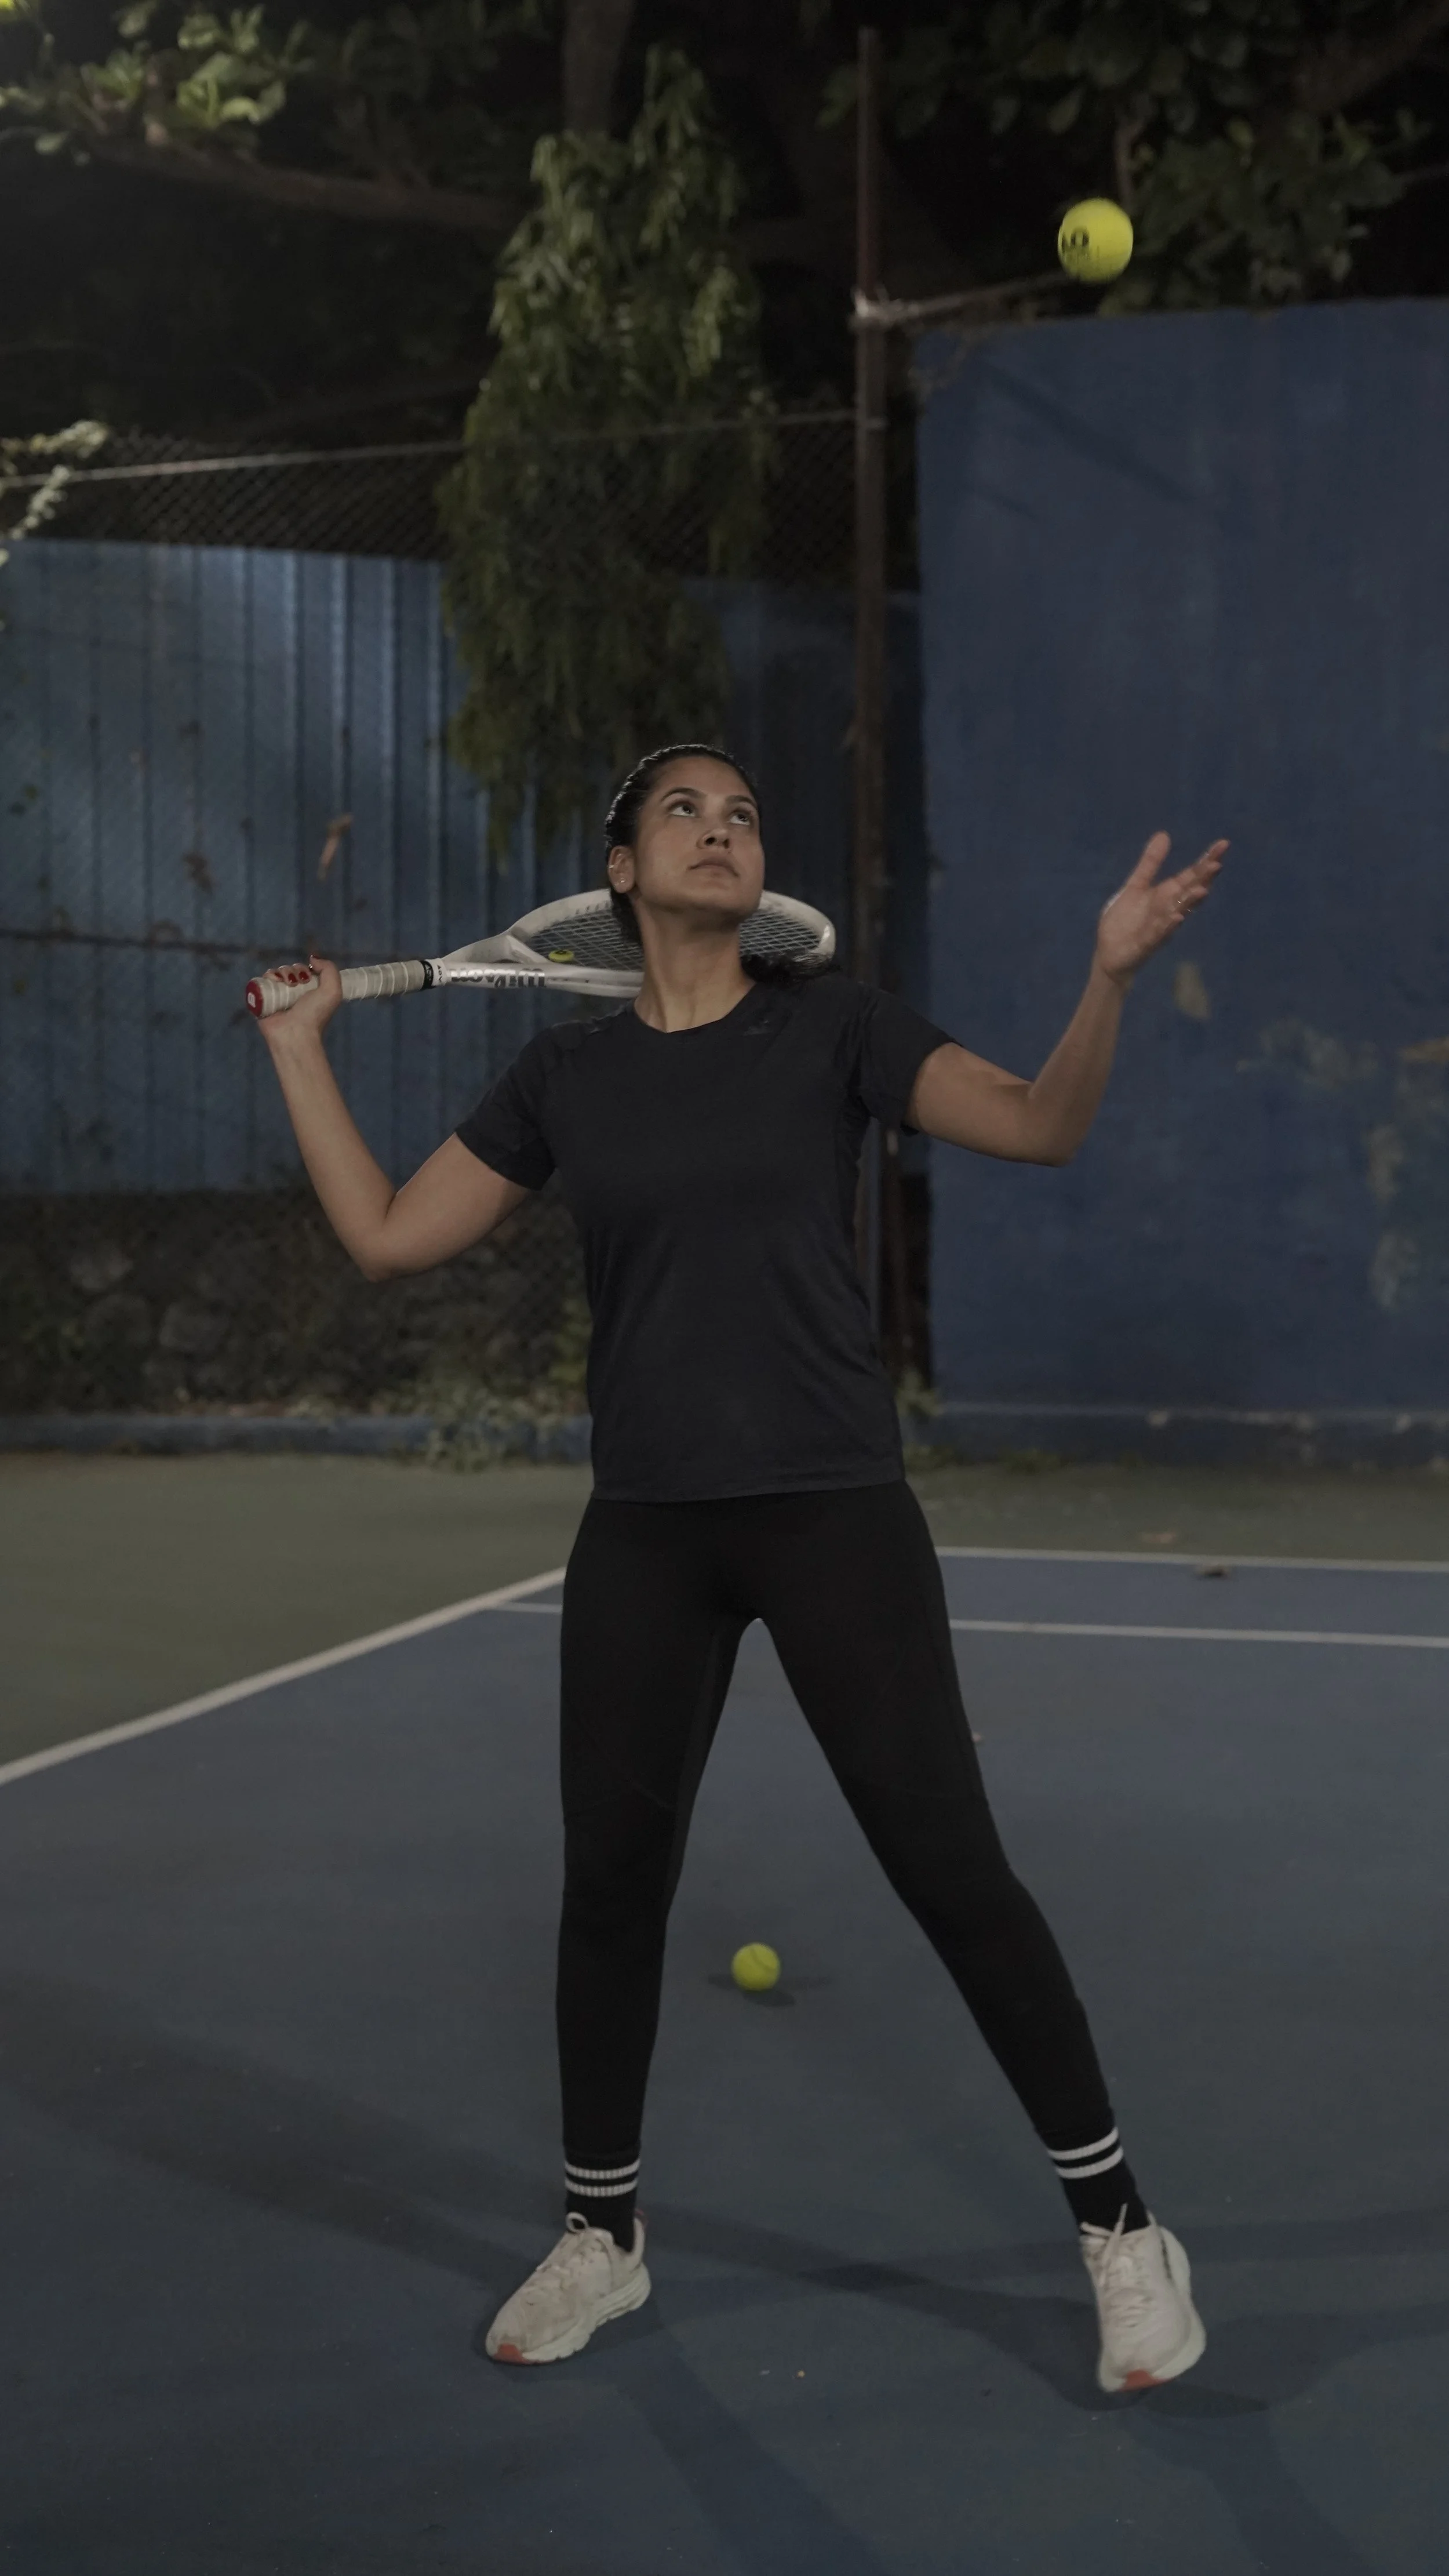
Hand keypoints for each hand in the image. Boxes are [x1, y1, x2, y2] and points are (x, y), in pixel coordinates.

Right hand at [256, 954, 343, 1046]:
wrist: (296, 1033)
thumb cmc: (315, 1015)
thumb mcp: (333, 991)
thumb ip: (329, 969)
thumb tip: (312, 958)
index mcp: (308, 992)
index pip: (302, 970)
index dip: (304, 968)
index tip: (308, 976)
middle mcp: (292, 994)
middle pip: (288, 970)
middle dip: (293, 970)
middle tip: (297, 982)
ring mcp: (277, 997)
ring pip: (275, 973)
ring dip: (281, 972)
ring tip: (286, 984)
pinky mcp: (262, 1001)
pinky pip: (261, 982)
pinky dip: (267, 977)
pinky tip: (274, 982)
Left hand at [1095, 833, 1227, 987]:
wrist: (1109, 953)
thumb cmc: (1126, 921)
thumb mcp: (1136, 887)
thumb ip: (1150, 864)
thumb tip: (1163, 834)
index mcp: (1168, 895)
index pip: (1192, 875)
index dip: (1207, 860)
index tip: (1223, 844)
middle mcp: (1169, 910)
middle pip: (1191, 892)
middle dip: (1204, 879)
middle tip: (1217, 864)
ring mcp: (1160, 927)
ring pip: (1180, 913)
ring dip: (1190, 902)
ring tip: (1202, 890)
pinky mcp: (1146, 944)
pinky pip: (1159, 934)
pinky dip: (1168, 926)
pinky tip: (1176, 917)